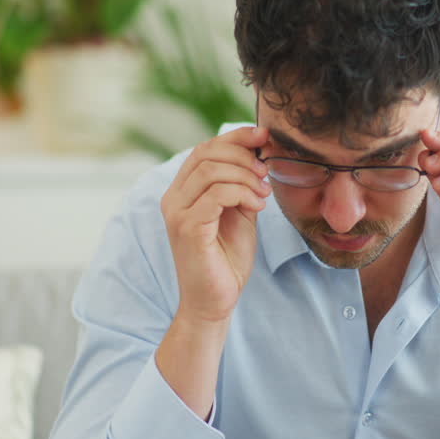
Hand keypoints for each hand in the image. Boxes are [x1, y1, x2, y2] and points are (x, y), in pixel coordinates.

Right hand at [161, 126, 271, 324]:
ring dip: (246, 177)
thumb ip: (242, 184)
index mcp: (182, 191)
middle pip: (206, 153)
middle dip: (243, 156)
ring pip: (212, 171)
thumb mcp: (239, 212)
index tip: (264, 138)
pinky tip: (257, 208)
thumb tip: (259, 152)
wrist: (215, 301)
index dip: (236, 137)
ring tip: (264, 195)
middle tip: (266, 173)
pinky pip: (216, 195)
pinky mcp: (188, 229)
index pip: (205, 148)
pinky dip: (242, 194)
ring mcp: (177, 213)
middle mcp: (173, 198)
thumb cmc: (227, 259)